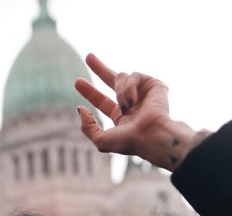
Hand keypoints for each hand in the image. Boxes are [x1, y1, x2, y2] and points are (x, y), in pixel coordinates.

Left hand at [74, 53, 199, 170]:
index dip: (90, 92)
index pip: (102, 101)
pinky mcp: (154, 84)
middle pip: (112, 80)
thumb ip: (87, 127)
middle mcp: (132, 103)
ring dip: (119, 92)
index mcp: (121, 117)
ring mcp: (143, 93)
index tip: (78, 82)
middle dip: (100, 68)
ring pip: (120, 77)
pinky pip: (134, 75)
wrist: (153, 136)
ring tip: (127, 106)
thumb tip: (80, 108)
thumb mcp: (102, 141)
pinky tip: (134, 100)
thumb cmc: (130, 141)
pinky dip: (130, 87)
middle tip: (88, 56)